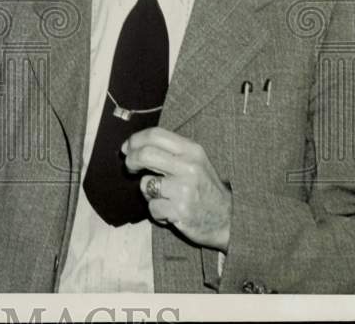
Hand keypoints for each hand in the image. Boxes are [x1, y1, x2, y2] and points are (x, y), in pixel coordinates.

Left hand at [122, 127, 231, 251]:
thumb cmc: (205, 188)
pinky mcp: (180, 210)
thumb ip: (169, 152)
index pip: (155, 135)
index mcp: (192, 150)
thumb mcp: (195, 162)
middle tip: (129, 167)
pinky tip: (171, 212)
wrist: (228, 220)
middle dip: (131, 161)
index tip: (126, 148)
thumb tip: (132, 146)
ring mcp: (185, 189)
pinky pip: (152, 207)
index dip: (135, 140)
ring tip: (164, 197)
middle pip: (145, 154)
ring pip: (145, 184)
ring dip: (148, 192)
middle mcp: (189, 167)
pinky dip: (157, 211)